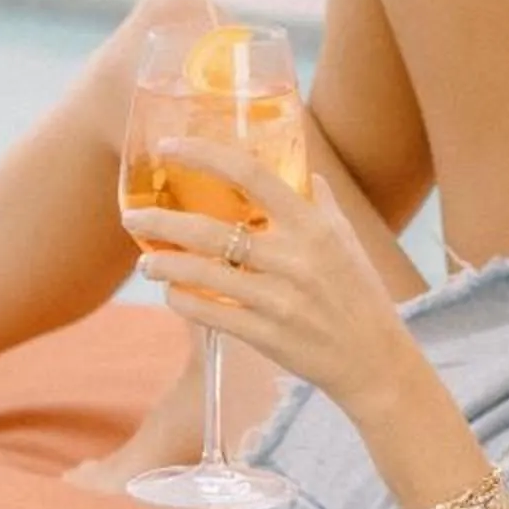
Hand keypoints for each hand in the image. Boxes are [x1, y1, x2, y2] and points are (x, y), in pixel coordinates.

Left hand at [123, 137, 421, 407]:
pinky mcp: (268, 336)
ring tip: (144, 262)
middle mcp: (295, 258)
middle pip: (212, 230)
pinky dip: (184, 301)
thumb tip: (307, 171)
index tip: (169, 147)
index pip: (251, 175)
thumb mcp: (348, 241)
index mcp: (313, 225)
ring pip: (204, 274)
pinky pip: (212, 314)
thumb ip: (322, 204)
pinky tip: (171, 293)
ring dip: (165, 264)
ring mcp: (279, 299)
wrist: (376, 361)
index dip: (204, 156)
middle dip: (163, 221)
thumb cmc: (360, 295)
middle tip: (132, 217)